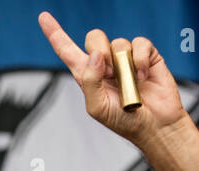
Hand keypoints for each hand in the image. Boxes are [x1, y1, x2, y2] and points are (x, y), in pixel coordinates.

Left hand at [38, 11, 187, 147]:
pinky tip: (142, 76)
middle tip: (109, 74)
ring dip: (122, 65)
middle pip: (93, 38)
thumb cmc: (125, 121)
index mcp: (88, 75)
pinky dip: (140, 60)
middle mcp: (105, 63)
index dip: (55, 34)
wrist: (155, 126)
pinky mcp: (146, 55)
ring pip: (117, 42)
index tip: (43, 18)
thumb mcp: (97, 108)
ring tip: (130, 83)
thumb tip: (96, 54)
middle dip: (99, 51)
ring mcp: (125, 58)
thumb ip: (90, 81)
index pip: (67, 51)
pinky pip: (139, 43)